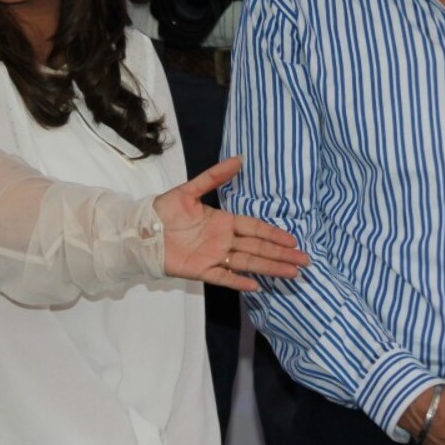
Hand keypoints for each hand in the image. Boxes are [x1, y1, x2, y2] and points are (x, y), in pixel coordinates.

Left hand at [155, 156, 308, 291]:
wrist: (141, 229)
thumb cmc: (164, 210)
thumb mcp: (189, 190)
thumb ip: (214, 176)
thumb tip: (239, 158)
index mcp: (223, 222)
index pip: (255, 228)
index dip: (274, 234)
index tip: (293, 240)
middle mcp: (223, 240)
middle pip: (258, 248)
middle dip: (281, 255)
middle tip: (304, 261)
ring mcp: (214, 256)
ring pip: (247, 263)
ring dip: (269, 268)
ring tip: (291, 273)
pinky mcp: (200, 270)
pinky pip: (223, 277)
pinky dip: (238, 282)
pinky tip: (256, 286)